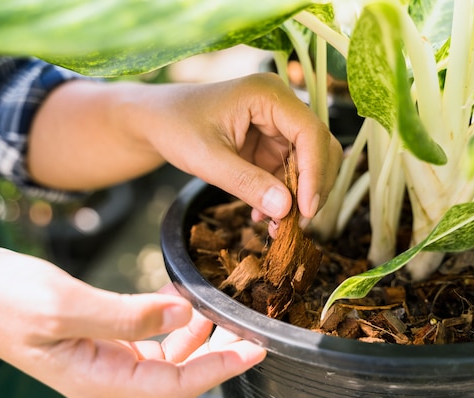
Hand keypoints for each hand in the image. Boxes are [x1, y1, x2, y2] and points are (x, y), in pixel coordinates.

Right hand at [0, 247, 265, 397]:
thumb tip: (182, 315)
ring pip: (164, 356)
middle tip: (249, 326)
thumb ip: (128, 314)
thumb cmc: (3, 298)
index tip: (255, 348)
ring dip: (195, 336)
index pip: (175, 385)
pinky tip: (182, 301)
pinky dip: (169, 322)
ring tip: (222, 310)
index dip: (219, 368)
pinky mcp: (97, 337)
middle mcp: (104, 374)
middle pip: (176, 373)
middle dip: (217, 352)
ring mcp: (101, 357)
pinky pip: (145, 337)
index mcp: (98, 377)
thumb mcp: (67, 304)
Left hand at [29, 73, 341, 224]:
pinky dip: (282, 195)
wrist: (155, 122)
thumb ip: (246, 183)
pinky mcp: (270, 143)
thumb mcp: (207, 159)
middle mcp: (280, 105)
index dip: (315, 173)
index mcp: (268, 95)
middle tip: (297, 224)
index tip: (306, 210)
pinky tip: (263, 215)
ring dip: (296, 196)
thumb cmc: (175, 128)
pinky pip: (289, 172)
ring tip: (277, 227)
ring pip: (307, 163)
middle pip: (318, 147)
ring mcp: (277, 124)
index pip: (310, 133)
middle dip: (310, 187)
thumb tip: (285, 209)